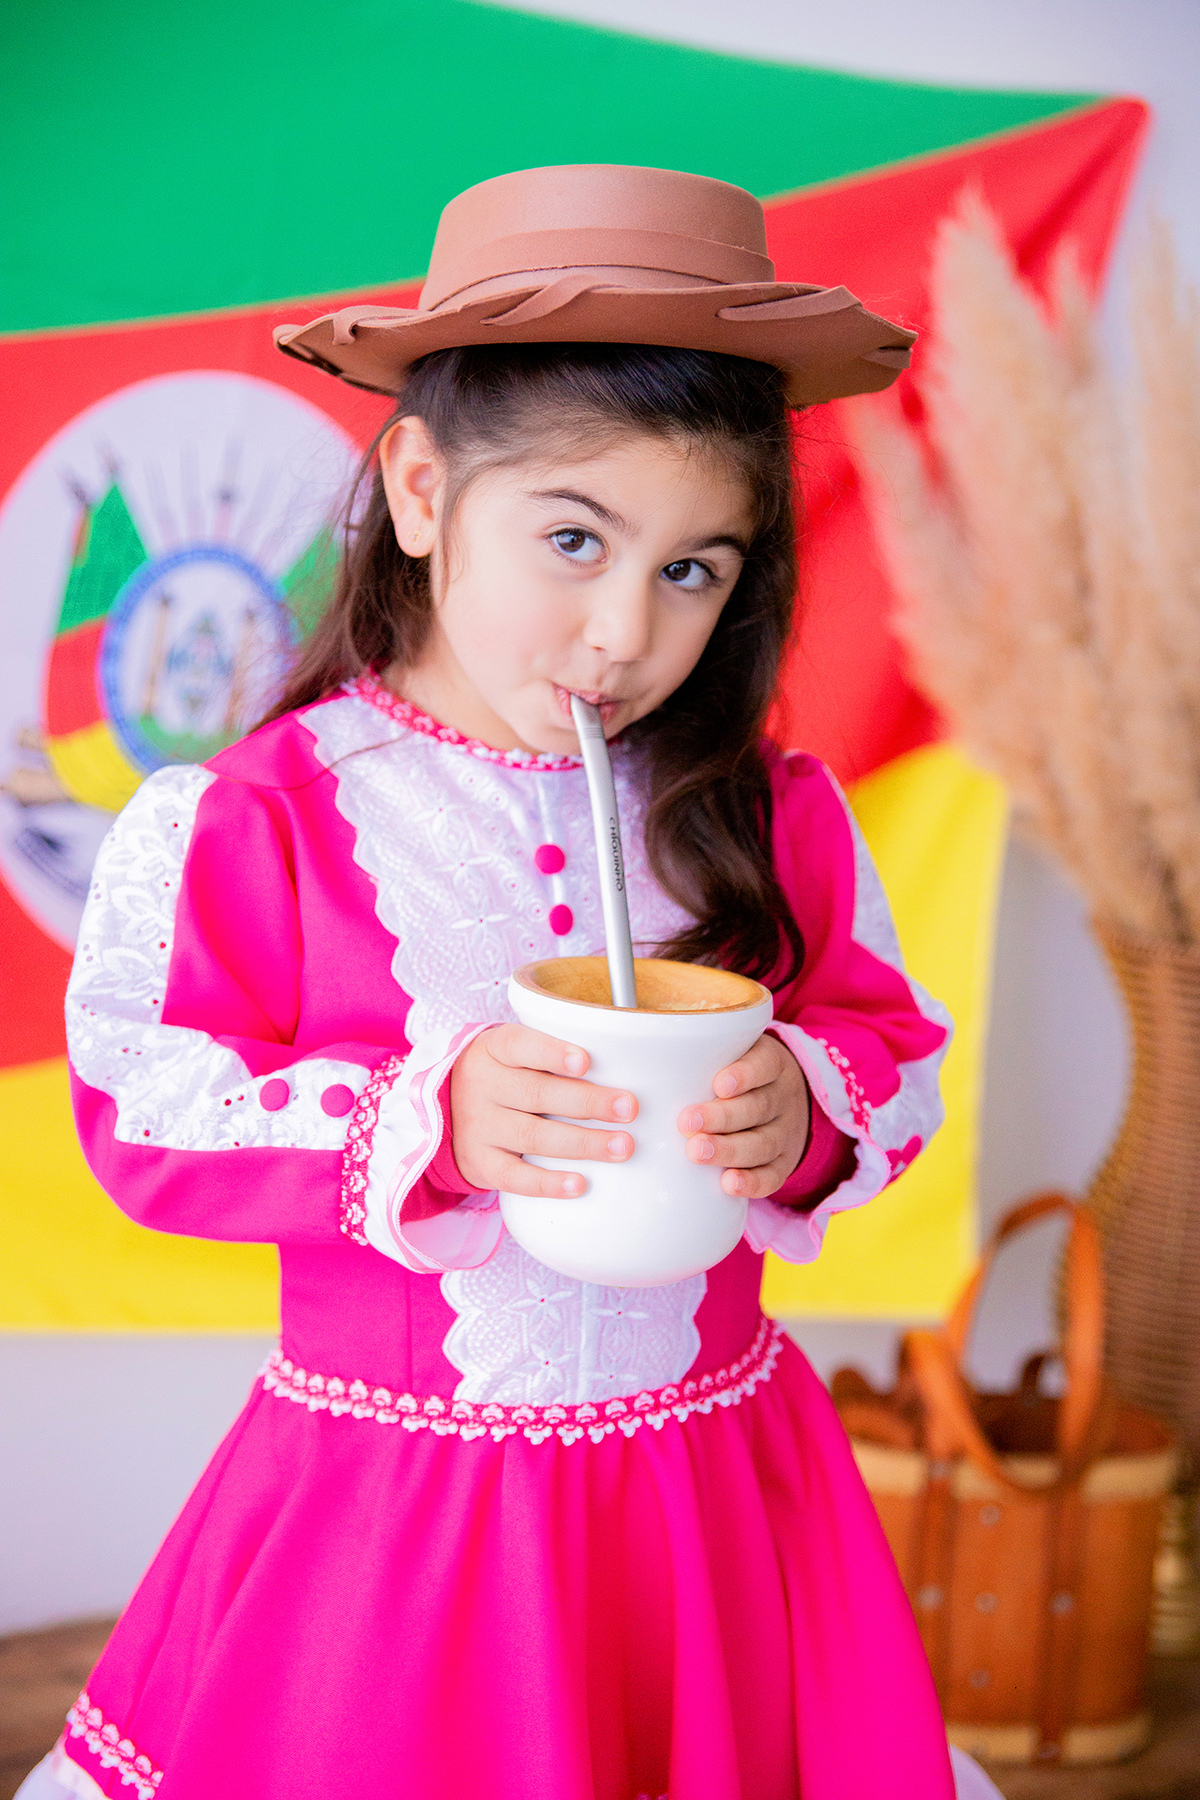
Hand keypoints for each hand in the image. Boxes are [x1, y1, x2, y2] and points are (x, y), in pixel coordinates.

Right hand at [449, 1025, 638, 1198]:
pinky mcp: (480, 1163)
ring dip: (582, 1143)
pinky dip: (548, 1183)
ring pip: (533, 1136)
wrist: (444, 1109)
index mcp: (493, 1050)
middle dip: (588, 1102)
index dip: (553, 1054)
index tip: (585, 1061)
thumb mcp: (513, 1052)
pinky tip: (580, 1184)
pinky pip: (514, 1177)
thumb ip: (552, 1054)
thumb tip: (626, 1063)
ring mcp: (479, 1127)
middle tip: (629, 1108)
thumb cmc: (502, 1075)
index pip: (520, 1046)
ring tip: (622, 1146)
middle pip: (537, 1094)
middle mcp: (482, 1086)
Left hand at [677, 1034, 809, 1199]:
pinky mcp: (782, 1164)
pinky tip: (729, 1184)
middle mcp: (782, 1099)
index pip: (765, 1064)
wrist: (786, 1106)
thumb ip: (702, 1055)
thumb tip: (639, 1057)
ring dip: (729, 1150)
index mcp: (772, 1065)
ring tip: (696, 1152)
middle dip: (722, 1117)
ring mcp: (784, 1134)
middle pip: (759, 1107)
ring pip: (763, 1143)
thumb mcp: (734, 1055)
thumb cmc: (740, 1077)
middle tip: (688, 1123)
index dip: (745, 1074)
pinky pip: (772, 1176)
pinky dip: (752, 1182)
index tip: (718, 1084)